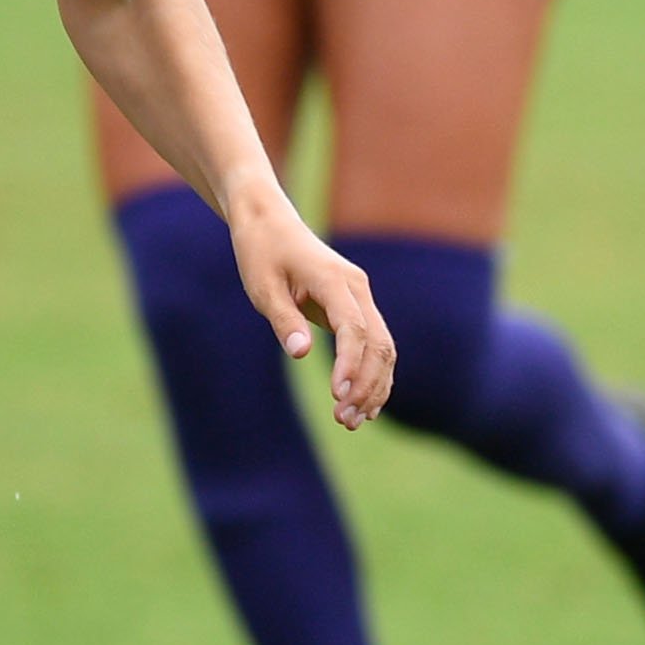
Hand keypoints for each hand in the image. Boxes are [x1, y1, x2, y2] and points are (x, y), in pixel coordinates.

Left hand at [239, 209, 392, 428]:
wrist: (270, 222)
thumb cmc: (262, 253)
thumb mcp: (262, 287)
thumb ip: (284, 320)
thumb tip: (300, 353)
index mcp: (334, 280)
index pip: (354, 329)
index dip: (350, 364)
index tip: (338, 395)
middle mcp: (356, 288)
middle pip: (379, 343)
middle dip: (366, 385)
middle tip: (342, 420)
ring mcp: (361, 297)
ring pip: (383, 347)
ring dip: (372, 386)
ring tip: (350, 422)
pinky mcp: (356, 307)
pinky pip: (374, 344)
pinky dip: (372, 374)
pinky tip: (362, 405)